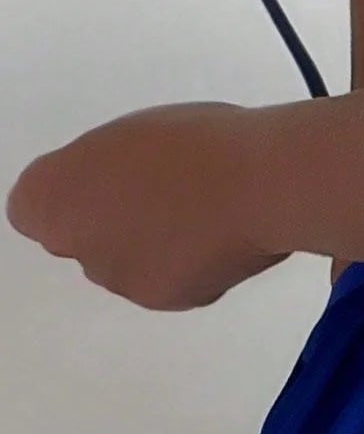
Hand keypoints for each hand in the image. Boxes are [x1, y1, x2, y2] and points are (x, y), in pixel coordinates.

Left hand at [6, 101, 287, 311]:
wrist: (261, 185)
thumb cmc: (195, 145)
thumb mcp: (129, 132)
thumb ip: (96, 168)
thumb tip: (107, 192)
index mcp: (51, 199)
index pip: (33, 209)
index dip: (74, 190)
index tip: (109, 173)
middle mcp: (75, 249)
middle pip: (84, 238)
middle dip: (115, 219)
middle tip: (162, 184)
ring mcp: (122, 280)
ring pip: (127, 261)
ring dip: (154, 242)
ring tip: (203, 204)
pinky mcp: (169, 300)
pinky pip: (170, 279)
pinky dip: (189, 263)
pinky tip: (221, 231)